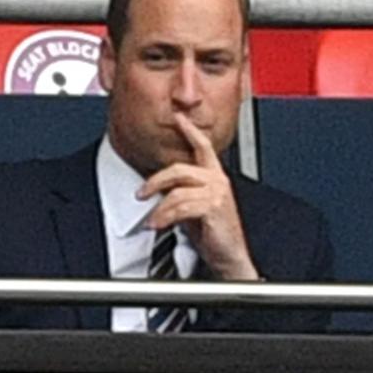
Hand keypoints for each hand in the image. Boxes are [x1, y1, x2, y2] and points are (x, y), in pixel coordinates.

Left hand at [139, 113, 258, 280]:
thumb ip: (182, 194)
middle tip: (141, 193)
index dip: (190, 130)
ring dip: (158, 208)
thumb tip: (159, 191)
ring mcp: (217, 193)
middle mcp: (218, 181)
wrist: (230, 256)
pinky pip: (180, 207)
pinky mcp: (214, 207)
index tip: (178, 116)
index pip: (202, 147)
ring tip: (152, 220)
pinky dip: (165, 217)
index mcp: (215, 178)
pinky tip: (159, 225)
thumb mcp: (195, 209)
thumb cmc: (215, 234)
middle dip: (155, 181)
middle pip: (180, 168)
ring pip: (177, 190)